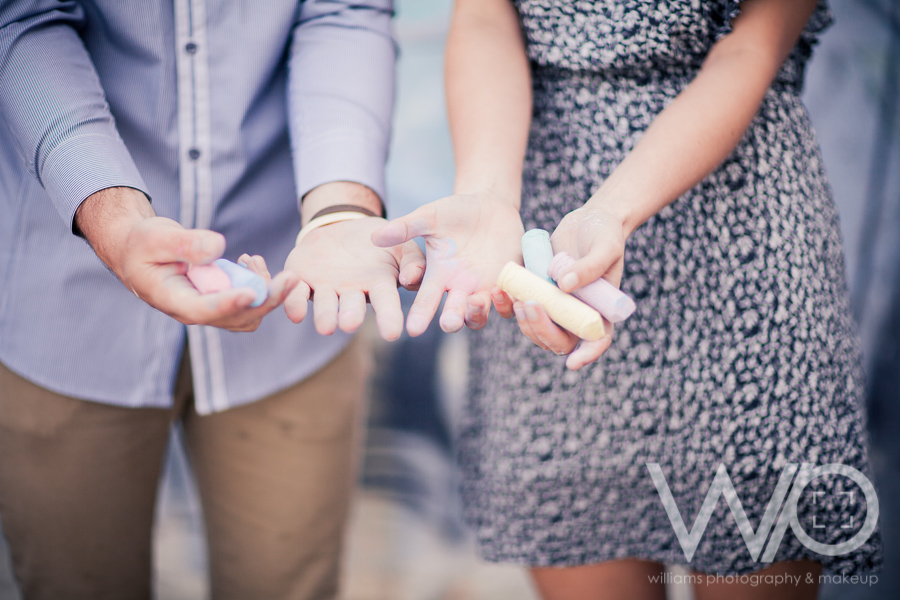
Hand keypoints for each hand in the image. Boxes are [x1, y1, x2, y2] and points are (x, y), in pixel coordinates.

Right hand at [75, 187, 298, 331]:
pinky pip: (249, 301)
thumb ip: (185, 243)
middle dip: (267, 299)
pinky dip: (259, 283)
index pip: (203, 310)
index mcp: (172, 300)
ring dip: (265, 290)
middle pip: (238, 317)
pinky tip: (251, 260)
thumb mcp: (157, 237)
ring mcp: (210, 309)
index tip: (252, 292)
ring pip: (249, 313)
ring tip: (255, 259)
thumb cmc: (144, 243)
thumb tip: (218, 247)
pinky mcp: (222, 301)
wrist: (141, 251)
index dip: (229, 303)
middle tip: (291, 276)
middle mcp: (194, 312)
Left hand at [282, 217, 424, 340]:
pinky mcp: (302, 279)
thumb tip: (413, 279)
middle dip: (350, 316)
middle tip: (349, 324)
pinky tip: (295, 313)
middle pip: (352, 307)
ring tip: (326, 328)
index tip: (393, 334)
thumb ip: (413, 262)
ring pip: (325, 305)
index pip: (386, 304)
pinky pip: (297, 294)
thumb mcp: (402, 246)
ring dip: (324, 316)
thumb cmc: (379, 242)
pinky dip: (295, 303)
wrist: (343, 228)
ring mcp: (326, 288)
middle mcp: (352, 292)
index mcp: (378, 285)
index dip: (389, 318)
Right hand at [371, 192, 523, 335]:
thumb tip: (375, 237)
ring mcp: (484, 288)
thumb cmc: (455, 210)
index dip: (420, 314)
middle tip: (447, 323)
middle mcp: (460, 288)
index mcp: (439, 276)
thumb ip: (406, 227)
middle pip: (454, 313)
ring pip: (479, 315)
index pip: (426, 300)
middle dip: (451, 319)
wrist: (490, 205)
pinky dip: (507, 303)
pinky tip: (504, 291)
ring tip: (475, 301)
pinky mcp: (507, 283)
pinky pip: (508, 303)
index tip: (412, 329)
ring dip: (477, 314)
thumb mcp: (430, 216)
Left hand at [490, 206, 625, 368]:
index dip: (587, 355)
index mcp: (600, 312)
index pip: (597, 340)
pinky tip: (500, 291)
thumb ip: (590, 266)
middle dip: (542, 330)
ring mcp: (555, 307)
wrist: (587, 220)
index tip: (573, 363)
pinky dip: (508, 305)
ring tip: (514, 297)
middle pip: (559, 340)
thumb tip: (565, 286)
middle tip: (530, 306)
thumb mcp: (605, 246)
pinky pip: (520, 309)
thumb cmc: (605, 234)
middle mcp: (576, 315)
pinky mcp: (536, 294)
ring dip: (523, 321)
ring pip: (536, 329)